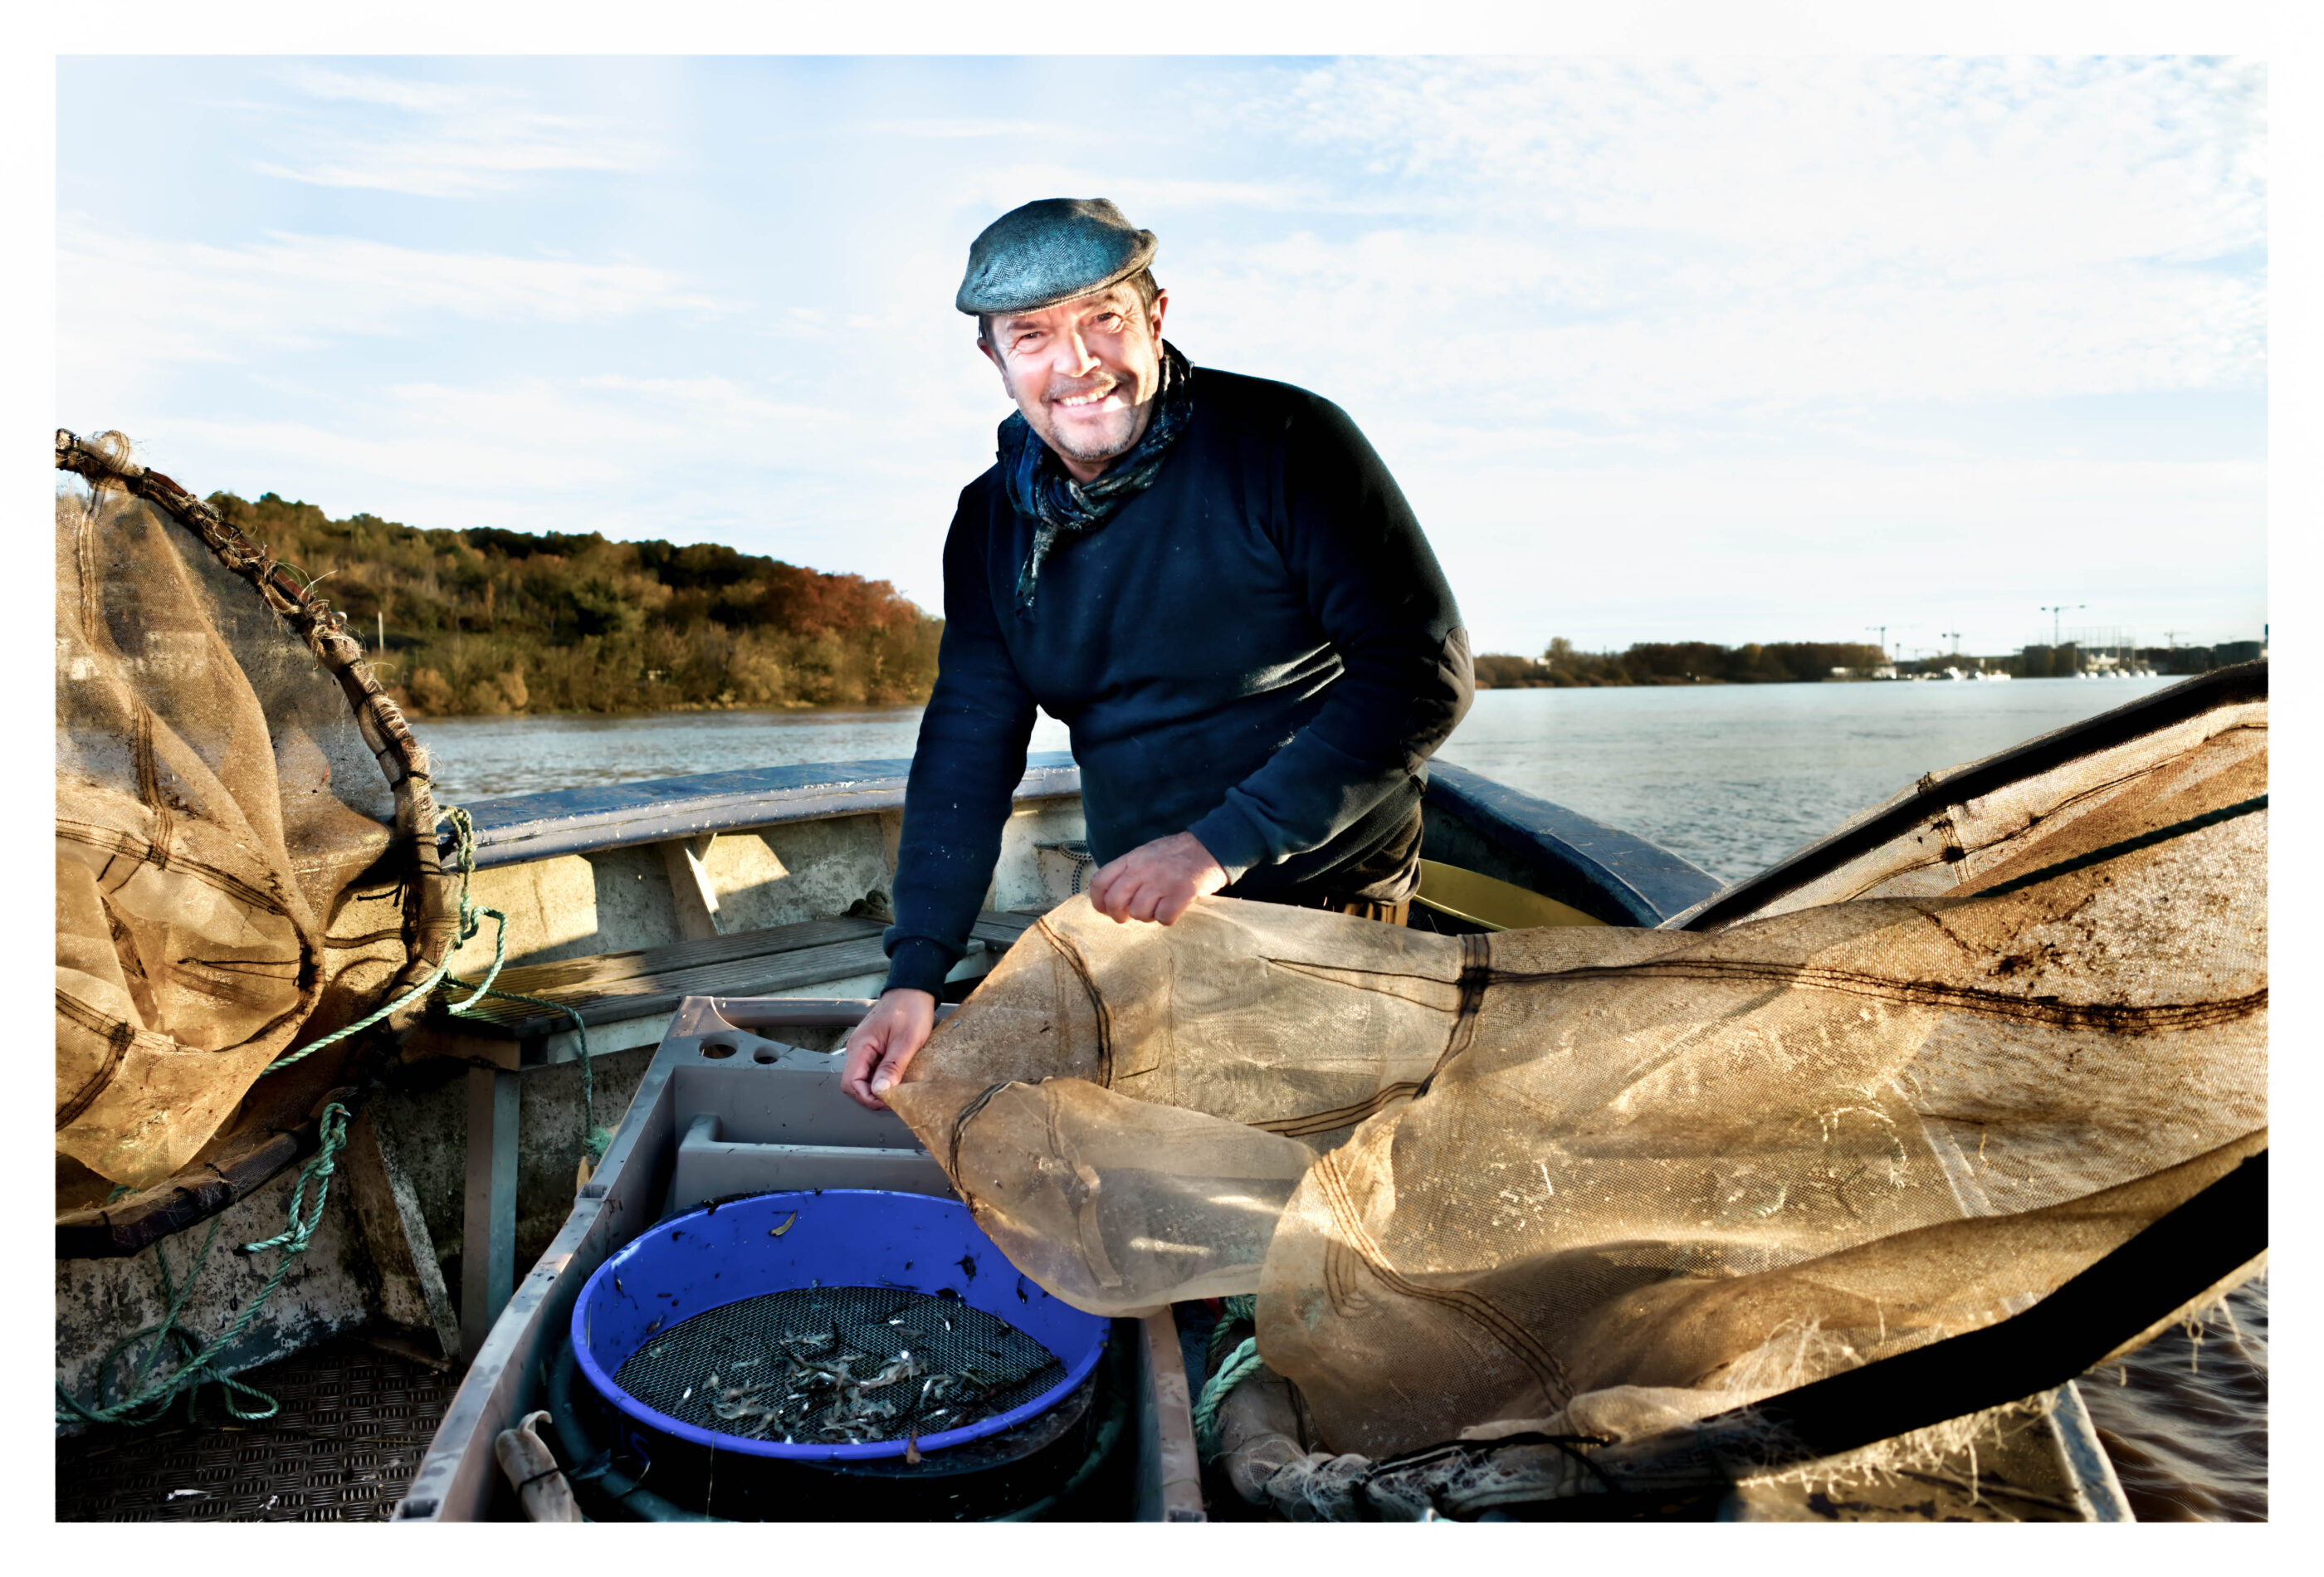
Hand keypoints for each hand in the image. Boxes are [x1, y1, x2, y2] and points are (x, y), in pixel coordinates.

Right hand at [841, 988, 937, 1110]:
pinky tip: (900, 1078)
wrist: (914, 990)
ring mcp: (866, 1049)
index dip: (867, 1097)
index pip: (851, 1083)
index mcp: (860, 1046)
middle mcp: (858, 1049)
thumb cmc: (910, 1009)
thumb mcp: (906, 1041)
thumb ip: (892, 1067)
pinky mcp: (876, 1049)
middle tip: (896, 1099)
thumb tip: (880, 1092)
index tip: (888, 1101)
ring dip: (880, 1087)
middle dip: (874, 1095)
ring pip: (866, 1079)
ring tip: (900, 1090)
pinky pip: (874, 1070)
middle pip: (856, 1084)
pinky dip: (885, 1078)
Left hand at [1086, 831, 1227, 924]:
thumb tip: (1112, 897)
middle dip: (1119, 916)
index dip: (1098, 902)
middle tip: (1129, 917)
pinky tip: (1173, 908)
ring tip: (1159, 906)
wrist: (1211, 846)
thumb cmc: (1177, 853)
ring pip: (1139, 913)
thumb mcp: (1146, 854)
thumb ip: (1128, 871)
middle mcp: (1142, 870)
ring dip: (1148, 916)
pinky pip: (1164, 918)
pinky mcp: (1182, 893)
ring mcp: (1162, 882)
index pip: (1100, 882)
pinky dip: (1167, 918)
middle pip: (1115, 902)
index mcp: (1131, 859)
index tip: (1105, 910)